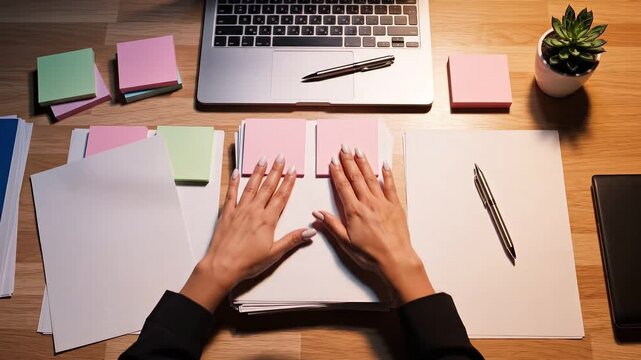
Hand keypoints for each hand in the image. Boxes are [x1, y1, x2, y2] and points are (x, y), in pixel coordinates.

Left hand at [181, 155, 315, 311]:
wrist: (222, 266)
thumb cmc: (248, 263)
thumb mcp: (274, 253)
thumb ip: (292, 240)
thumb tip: (311, 231)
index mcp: (267, 220)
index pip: (281, 197)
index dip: (288, 182)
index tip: (292, 170)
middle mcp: (254, 211)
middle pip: (267, 187)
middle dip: (275, 171)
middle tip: (280, 157)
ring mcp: (239, 210)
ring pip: (251, 187)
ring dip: (258, 172)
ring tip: (263, 159)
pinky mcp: (226, 214)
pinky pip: (231, 194)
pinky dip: (234, 182)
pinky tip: (237, 172)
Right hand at [314, 145, 434, 303]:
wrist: (395, 259)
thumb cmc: (370, 254)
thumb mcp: (346, 242)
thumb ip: (332, 225)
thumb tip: (317, 213)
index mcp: (354, 211)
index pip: (343, 187)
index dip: (337, 172)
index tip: (332, 161)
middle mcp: (368, 203)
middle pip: (356, 178)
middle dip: (349, 161)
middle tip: (344, 148)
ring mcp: (383, 203)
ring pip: (371, 178)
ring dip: (364, 163)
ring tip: (358, 151)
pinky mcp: (395, 206)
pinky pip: (390, 186)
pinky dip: (387, 174)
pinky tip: (383, 165)